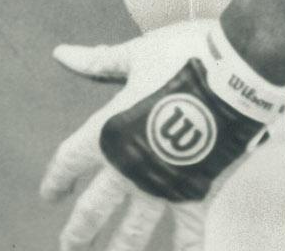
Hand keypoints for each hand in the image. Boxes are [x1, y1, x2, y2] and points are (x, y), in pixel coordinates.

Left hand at [42, 20, 284, 246]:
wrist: (234, 74)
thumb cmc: (182, 56)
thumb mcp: (136, 55)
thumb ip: (99, 62)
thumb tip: (61, 54)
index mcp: (108, 131)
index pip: (70, 161)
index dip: (56, 179)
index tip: (49, 194)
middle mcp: (128, 167)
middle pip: (93, 209)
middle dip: (79, 231)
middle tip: (69, 245)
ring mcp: (161, 187)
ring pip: (132, 233)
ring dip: (118, 250)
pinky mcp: (195, 195)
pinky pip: (188, 236)